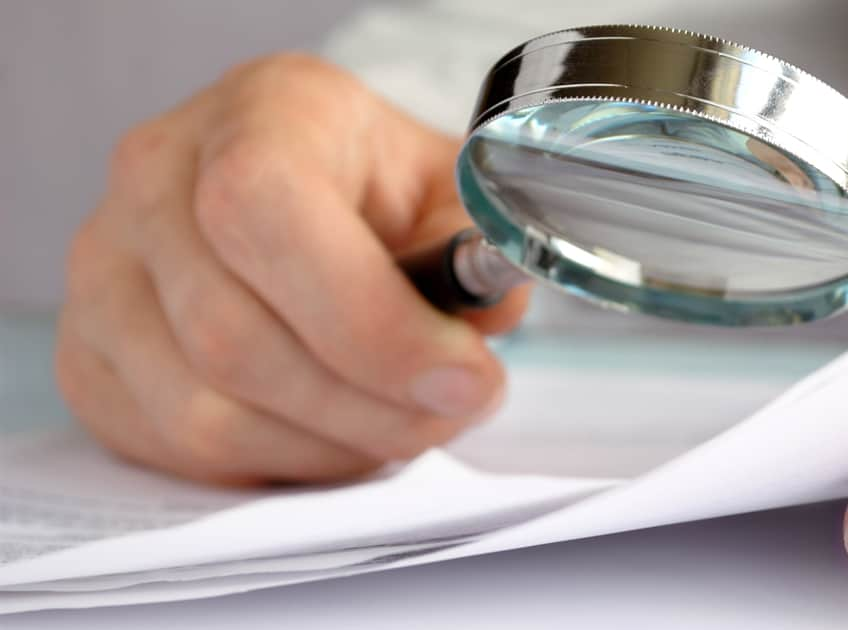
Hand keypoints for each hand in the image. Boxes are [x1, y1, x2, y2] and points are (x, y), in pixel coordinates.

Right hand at [56, 54, 528, 484]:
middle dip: (368, 406)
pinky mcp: (87, 356)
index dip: (371, 321)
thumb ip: (469, 254)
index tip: (461, 376)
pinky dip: (275, 463)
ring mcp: (104, 272)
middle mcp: (153, 181)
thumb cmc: (373, 188)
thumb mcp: (445, 189)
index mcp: (256, 113)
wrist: (298, 186)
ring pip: (204, 412)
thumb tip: (466, 352)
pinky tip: (332, 433)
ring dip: (328, 446)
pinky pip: (174, 449)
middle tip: (450, 413)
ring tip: (397, 425)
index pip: (266, 212)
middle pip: (234, 337)